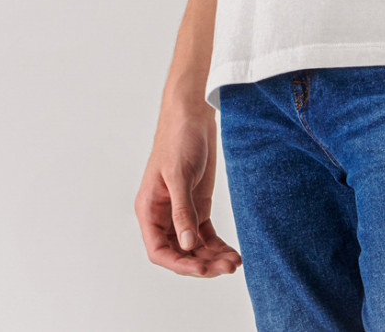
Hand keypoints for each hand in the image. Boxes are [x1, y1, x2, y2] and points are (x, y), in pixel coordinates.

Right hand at [135, 97, 241, 277]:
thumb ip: (182, 210)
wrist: (193, 115)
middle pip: (179, 253)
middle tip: (226, 268)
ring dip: (213, 258)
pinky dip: (218, 246)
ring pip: (194, 247)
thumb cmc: (178, 139)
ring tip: (234, 263)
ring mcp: (182, 212)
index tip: (201, 269)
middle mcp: (163, 216)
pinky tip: (233, 253)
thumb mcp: (179, 175)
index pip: (159, 250)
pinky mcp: (198, 205)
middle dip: (202, 264)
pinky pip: (205, 235)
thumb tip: (186, 246)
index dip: (179, 264)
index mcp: (149, 210)